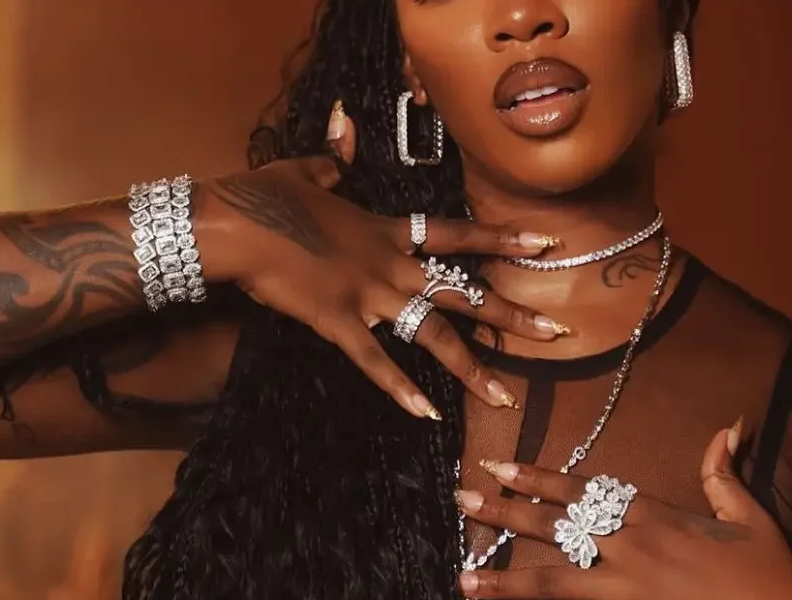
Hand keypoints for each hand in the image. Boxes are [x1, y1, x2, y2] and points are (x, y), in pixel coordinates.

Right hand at [195, 101, 565, 418]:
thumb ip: (333, 158)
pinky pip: (376, 362)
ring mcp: (367, 295)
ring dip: (472, 368)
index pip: (457, 234)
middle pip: (464, 290)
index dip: (501, 239)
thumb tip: (342, 129)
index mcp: (386, 229)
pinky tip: (427, 413)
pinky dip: (401, 389)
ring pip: (434, 334)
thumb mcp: (304, 169)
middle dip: (512, 313)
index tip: (544, 244)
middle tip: (558, 329)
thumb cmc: (265, 196)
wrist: (233, 225)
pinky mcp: (338, 323)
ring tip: (506, 399)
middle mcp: (390, 264)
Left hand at [456, 422, 791, 599]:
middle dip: (506, 513)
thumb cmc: (772, 575)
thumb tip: (730, 426)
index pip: (584, 491)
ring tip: (464, 575)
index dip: (539, 478)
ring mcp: (629, 590)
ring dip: (506, 578)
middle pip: (557, 527)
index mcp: (656, 517)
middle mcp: (633, 549)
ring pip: (555, 580)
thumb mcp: (750, 517)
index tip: (502, 466)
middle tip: (464, 500)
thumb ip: (724, 473)